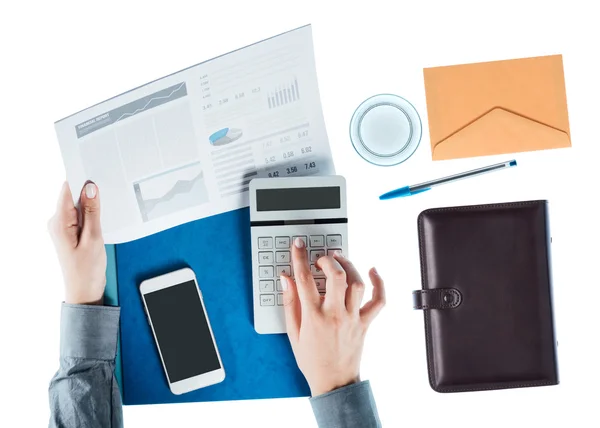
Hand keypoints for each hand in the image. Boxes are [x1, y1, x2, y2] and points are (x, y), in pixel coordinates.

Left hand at [48, 181, 105, 304]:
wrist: (83, 290)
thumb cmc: (87, 269)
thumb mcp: (94, 238)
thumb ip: (92, 211)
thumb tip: (90, 188)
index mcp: (59, 222)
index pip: (67, 190)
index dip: (81, 180)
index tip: (95, 174)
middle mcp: (56, 222)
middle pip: (72, 196)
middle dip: (89, 194)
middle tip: (105, 200)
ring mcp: (62, 227)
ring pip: (77, 206)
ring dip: (91, 207)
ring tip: (101, 219)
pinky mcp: (69, 231)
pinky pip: (79, 215)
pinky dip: (90, 216)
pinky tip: (98, 224)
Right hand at [281, 238, 385, 396]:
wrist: (334, 382)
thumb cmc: (311, 359)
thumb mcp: (293, 333)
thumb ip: (290, 303)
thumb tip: (286, 280)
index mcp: (313, 317)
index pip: (304, 280)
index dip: (300, 258)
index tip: (298, 245)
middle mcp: (335, 315)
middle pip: (336, 277)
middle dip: (328, 261)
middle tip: (321, 259)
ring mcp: (352, 318)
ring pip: (357, 284)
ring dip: (349, 266)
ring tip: (339, 261)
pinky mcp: (365, 323)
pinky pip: (379, 301)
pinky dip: (379, 283)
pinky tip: (372, 271)